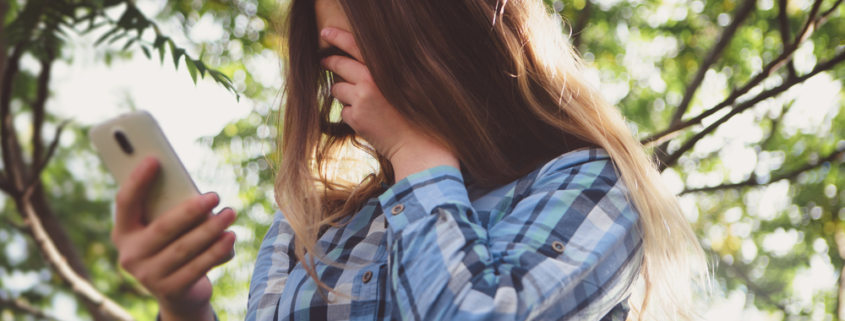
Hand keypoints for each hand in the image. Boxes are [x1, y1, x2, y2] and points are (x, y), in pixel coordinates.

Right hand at [111, 157, 234, 319]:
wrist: (179, 292)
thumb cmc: (173, 245)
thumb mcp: (167, 227)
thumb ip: (172, 209)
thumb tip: (200, 197)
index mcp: (123, 232)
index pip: (124, 203)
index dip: (137, 181)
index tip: (154, 159)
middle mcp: (130, 255)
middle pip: (162, 228)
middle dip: (191, 210)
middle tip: (215, 196)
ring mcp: (148, 276)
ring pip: (183, 248)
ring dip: (210, 229)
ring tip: (230, 213)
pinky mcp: (169, 291)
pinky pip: (197, 267)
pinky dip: (216, 251)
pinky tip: (230, 237)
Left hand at [320, 28, 458, 180]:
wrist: (416, 143)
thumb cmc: (412, 113)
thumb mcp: (399, 85)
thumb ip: (379, 73)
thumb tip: (353, 65)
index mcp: (384, 68)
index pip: (355, 45)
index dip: (338, 36)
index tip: (325, 31)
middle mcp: (371, 80)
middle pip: (339, 64)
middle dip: (329, 62)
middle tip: (323, 62)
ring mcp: (361, 98)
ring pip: (337, 89)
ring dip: (343, 94)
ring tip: (362, 104)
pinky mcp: (355, 117)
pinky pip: (343, 110)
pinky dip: (351, 115)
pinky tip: (368, 121)